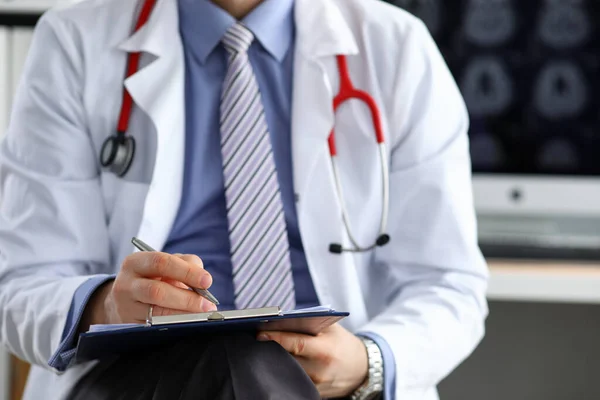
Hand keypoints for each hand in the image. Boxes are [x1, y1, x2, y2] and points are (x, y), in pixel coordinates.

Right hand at [81, 253, 216, 328]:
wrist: (125, 300)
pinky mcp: (130, 327)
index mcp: (135, 262)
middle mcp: (126, 285)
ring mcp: (125, 308)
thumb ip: (186, 263)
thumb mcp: (166, 265)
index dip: (186, 272)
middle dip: (187, 298)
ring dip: (184, 314)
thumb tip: (203, 279)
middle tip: (207, 303)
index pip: (161, 263)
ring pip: (156, 313)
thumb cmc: (153, 278)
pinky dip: (175, 325)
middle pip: (157, 291)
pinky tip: (188, 322)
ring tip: (202, 314)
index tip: (207, 281)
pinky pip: (155, 328)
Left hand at [257, 323, 368, 398]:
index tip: (260, 333)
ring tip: (268, 349)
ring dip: (277, 360)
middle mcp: (320, 371)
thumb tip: (280, 320)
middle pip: (287, 359)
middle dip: (272, 348)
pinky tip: (280, 362)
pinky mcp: (313, 394)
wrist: (361, 368)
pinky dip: (285, 370)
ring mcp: (316, 386)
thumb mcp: (331, 329)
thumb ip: (309, 323)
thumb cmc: (343, 344)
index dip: (276, 338)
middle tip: (260, 339)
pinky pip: (293, 381)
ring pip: (287, 371)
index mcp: (325, 351)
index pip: (296, 344)